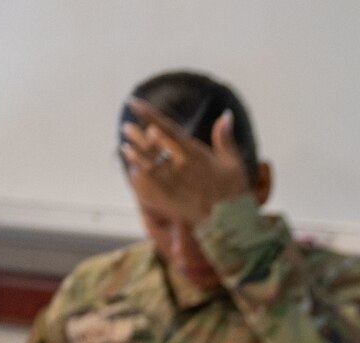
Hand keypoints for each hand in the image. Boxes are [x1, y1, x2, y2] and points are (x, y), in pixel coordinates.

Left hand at [120, 101, 252, 225]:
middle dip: (138, 132)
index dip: (149, 114)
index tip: (134, 103)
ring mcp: (174, 180)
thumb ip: (225, 138)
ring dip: (134, 146)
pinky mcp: (169, 194)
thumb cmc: (234, 192)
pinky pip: (148, 175)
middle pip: (153, 142)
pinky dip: (137, 163)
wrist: (230, 223)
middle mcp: (182, 164)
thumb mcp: (234, 163)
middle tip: (127, 125)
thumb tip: (226, 114)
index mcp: (196, 153)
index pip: (168, 128)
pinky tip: (129, 156)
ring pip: (147, 158)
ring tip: (125, 139)